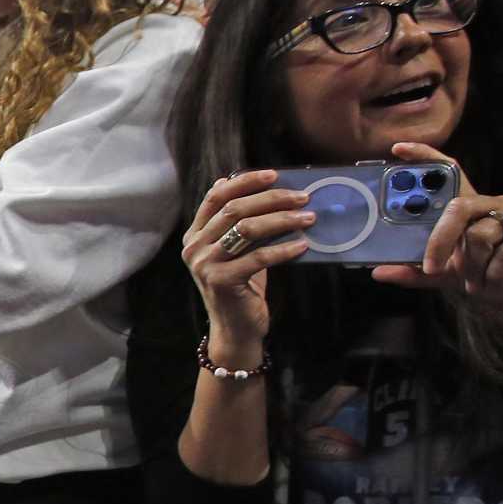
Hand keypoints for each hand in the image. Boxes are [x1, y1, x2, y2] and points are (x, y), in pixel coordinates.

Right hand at [181, 170, 313, 350]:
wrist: (235, 329)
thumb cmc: (241, 286)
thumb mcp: (236, 250)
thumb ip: (237, 222)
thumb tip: (246, 185)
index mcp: (194, 235)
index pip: (216, 197)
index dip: (245, 182)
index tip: (274, 174)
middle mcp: (194, 247)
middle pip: (233, 210)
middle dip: (271, 199)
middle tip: (302, 197)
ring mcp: (204, 264)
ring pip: (246, 229)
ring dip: (282, 220)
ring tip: (308, 217)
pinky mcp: (221, 281)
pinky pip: (259, 257)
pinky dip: (284, 249)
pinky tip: (303, 245)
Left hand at [373, 143, 502, 340]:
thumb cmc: (496, 279)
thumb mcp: (451, 276)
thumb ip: (418, 272)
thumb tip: (379, 272)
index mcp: (472, 210)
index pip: (450, 174)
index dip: (426, 158)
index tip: (398, 150)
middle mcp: (495, 204)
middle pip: (458, 206)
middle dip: (440, 240)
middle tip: (432, 267)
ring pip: (480, 233)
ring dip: (473, 266)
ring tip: (479, 280)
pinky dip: (496, 273)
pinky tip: (500, 279)